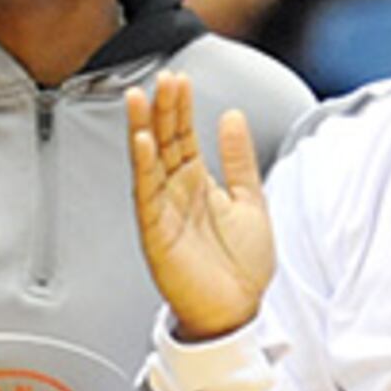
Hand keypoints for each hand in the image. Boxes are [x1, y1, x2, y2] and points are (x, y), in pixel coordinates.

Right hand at [128, 74, 274, 342]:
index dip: (181, 107)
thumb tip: (232, 116)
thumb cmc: (242, 265)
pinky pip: (146, 196)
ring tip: (139, 97)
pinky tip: (141, 143)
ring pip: (148, 162)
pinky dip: (143, 169)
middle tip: (163, 78)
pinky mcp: (156, 234)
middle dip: (161, 109)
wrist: (238, 312)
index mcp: (197, 182)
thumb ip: (239, 160)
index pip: (182, 135)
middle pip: (163, 141)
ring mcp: (163, 211)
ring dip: (142, 129)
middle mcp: (176, 192)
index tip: (180, 78)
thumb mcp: (251, 201)